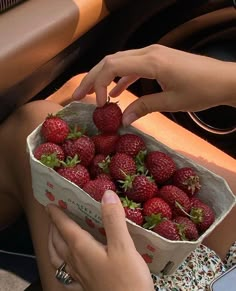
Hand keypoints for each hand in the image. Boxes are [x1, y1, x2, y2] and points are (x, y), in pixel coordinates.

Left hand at [47, 190, 153, 290]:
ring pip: (57, 257)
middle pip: (57, 241)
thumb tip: (106, 194)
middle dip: (53, 227)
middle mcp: (76, 262)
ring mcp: (79, 276)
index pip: (64, 227)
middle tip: (52, 215)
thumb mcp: (123, 247)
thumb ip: (113, 220)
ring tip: (53, 235)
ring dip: (53, 243)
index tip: (49, 204)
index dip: (56, 214)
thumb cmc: (127, 280)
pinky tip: (66, 264)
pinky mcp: (85, 286)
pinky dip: (60, 264)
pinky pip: (65, 273)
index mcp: (82, 249)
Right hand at [72, 44, 235, 125]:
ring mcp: (153, 54)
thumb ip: (144, 108)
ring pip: (119, 61)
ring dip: (104, 77)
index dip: (98, 84)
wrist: (224, 80)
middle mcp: (149, 52)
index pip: (112, 67)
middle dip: (92, 78)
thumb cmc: (201, 91)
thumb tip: (122, 120)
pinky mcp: (158, 59)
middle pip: (110, 61)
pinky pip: (133, 66)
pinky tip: (117, 93)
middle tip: (79, 96)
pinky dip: (122, 78)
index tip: (98, 105)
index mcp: (151, 62)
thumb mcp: (171, 103)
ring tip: (93, 94)